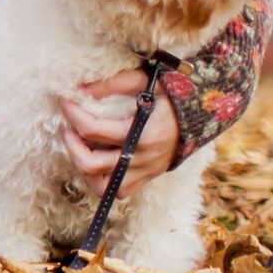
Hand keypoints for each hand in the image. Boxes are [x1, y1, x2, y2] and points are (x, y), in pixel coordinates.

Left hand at [59, 69, 178, 200]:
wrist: (206, 113)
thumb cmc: (174, 94)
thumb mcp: (147, 81)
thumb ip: (114, 83)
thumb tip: (80, 88)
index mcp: (143, 134)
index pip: (93, 130)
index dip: (72, 114)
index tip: (65, 101)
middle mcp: (143, 158)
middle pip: (91, 165)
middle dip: (71, 145)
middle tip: (68, 127)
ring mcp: (146, 171)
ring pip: (102, 187)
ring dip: (84, 168)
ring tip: (81, 147)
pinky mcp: (149, 177)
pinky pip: (119, 192)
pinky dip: (103, 180)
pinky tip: (99, 159)